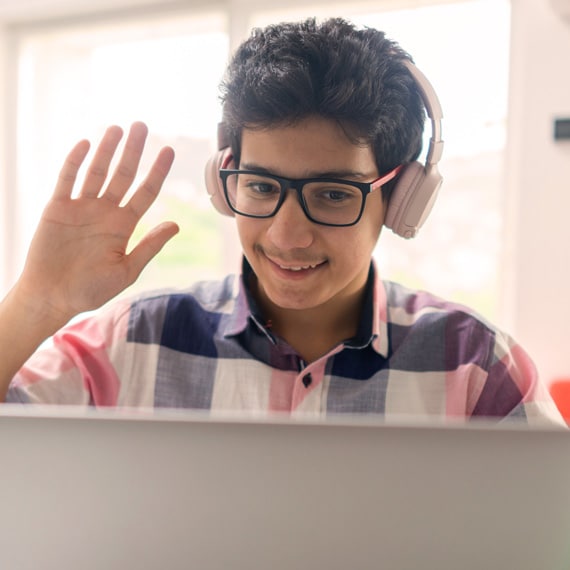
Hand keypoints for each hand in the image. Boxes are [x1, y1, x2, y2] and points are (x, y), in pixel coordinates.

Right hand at [14, 121, 178, 324]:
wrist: (54, 297)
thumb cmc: (91, 289)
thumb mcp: (127, 269)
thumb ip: (150, 246)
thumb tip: (176, 225)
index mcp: (124, 225)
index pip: (145, 192)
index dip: (157, 171)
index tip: (168, 150)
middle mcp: (105, 211)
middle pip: (122, 175)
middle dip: (132, 151)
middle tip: (141, 126)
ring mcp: (81, 208)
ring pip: (96, 172)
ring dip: (106, 150)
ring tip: (117, 128)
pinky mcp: (57, 208)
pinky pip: (67, 180)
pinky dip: (75, 162)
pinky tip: (86, 144)